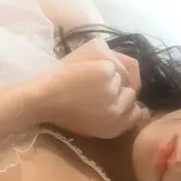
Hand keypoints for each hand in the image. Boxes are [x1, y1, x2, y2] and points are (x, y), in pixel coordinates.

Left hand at [33, 39, 147, 139]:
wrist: (39, 99)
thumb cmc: (61, 111)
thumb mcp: (94, 125)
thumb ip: (118, 118)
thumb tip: (141, 110)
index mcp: (116, 126)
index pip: (138, 111)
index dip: (127, 100)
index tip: (114, 93)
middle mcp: (122, 109)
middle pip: (132, 90)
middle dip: (117, 83)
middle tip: (92, 83)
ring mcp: (116, 88)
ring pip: (125, 71)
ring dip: (110, 67)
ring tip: (87, 72)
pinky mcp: (108, 70)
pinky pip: (114, 56)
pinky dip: (101, 55)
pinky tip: (84, 62)